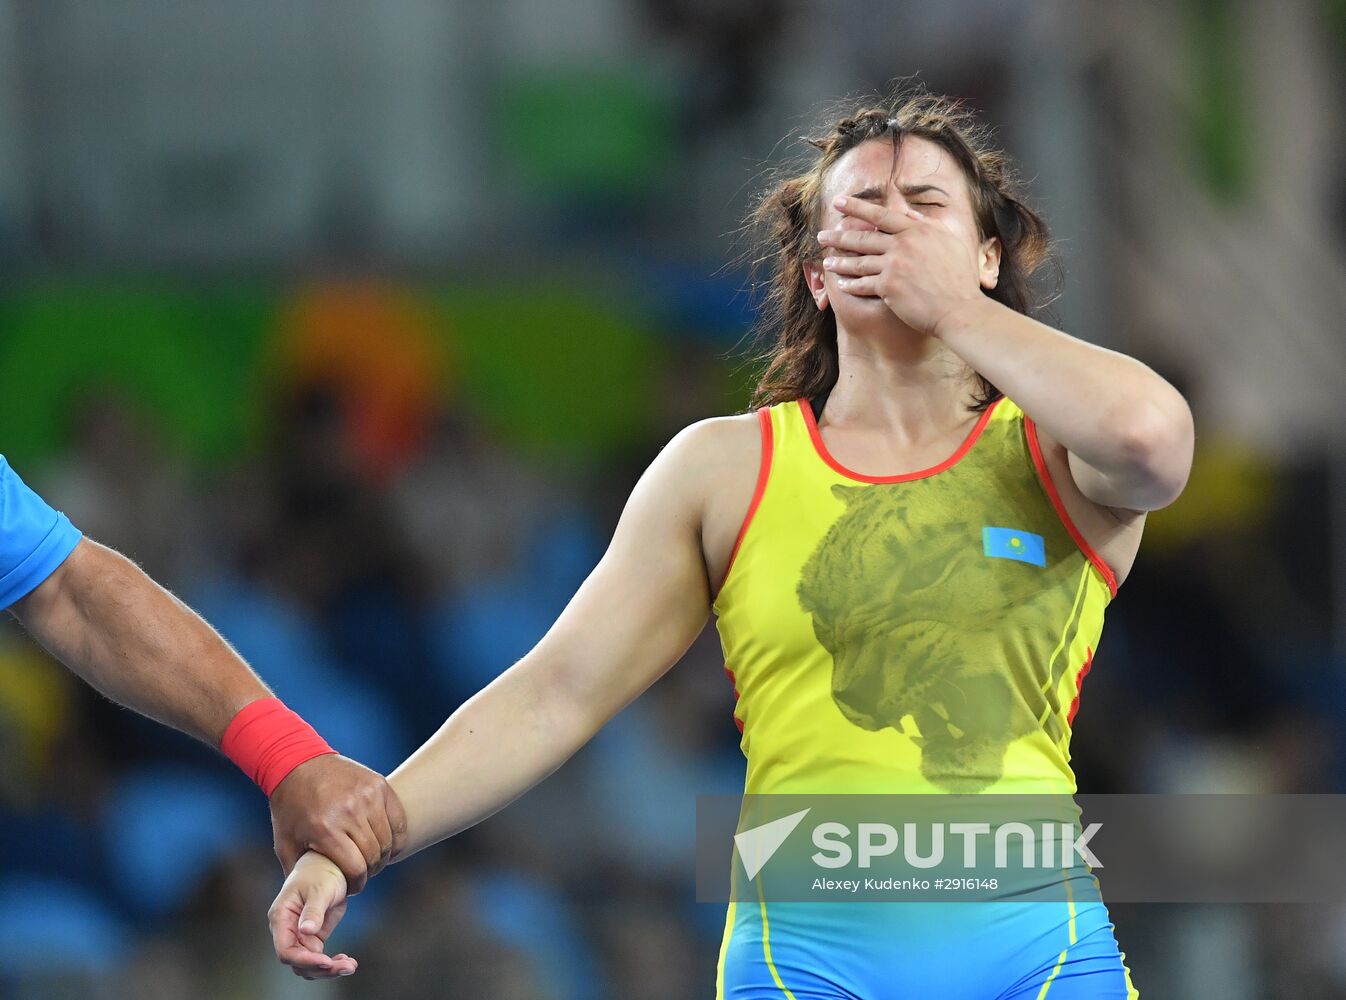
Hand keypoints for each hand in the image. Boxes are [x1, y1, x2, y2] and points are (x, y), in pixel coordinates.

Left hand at [269, 754, 407, 893]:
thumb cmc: (290, 807)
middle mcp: (350, 812)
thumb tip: (310, 898)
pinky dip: (396, 837)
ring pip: (388, 840)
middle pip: (374, 856)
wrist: (298, 763)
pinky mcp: (379, 785)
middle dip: (370, 871)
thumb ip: (298, 872)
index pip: (356, 869)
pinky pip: (398, 820)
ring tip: (372, 858)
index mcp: (325, 829)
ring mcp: (368, 796)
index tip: (353, 886)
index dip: (357, 884)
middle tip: (363, 872)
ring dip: (383, 855)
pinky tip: (386, 844)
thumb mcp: (285, 842)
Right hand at [269, 851, 355, 978]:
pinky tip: (348, 961)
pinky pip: (318, 958)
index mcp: (281, 918)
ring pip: (308, 964)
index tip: (326, 961)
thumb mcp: (320, 889)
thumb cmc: (320, 873)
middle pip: (297, 962)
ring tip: (350, 965)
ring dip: (328, 970)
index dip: (304, 960)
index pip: (286, 950)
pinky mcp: (313, 937)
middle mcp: (287, 930)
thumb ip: (313, 910)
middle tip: (346, 966)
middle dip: (321, 968)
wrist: (329, 865)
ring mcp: (299, 935)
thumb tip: (306, 931)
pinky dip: (332, 963)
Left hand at [818, 194, 983, 336]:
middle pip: (863, 237)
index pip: (881, 214)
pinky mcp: (888, 287)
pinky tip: (840, 283)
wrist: (960, 309)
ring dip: (840, 261)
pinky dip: (850, 284)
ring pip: (859, 261)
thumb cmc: (959, 278)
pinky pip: (862, 284)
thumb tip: (910, 214)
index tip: (838, 201)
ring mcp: (894, 265)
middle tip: (821, 235)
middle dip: (838, 236)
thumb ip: (927, 226)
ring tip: (826, 262)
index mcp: (917, 230)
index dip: (857, 206)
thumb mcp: (949, 242)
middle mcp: (902, 244)